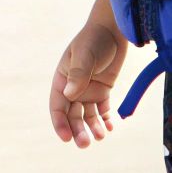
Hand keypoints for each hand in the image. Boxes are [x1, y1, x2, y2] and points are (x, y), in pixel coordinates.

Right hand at [49, 22, 126, 148]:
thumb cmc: (94, 39)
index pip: (57, 106)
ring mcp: (88, 90)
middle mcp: (73, 88)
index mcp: (62, 80)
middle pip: (72, 115)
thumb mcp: (85, 54)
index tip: (66, 138)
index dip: (60, 123)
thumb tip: (70, 95)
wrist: (113, 29)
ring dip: (92, 127)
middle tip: (85, 143)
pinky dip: (106, 119)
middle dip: (77, 130)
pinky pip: (103, 109)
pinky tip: (111, 126)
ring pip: (87, 115)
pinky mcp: (103, 90)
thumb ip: (78, 74)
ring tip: (101, 136)